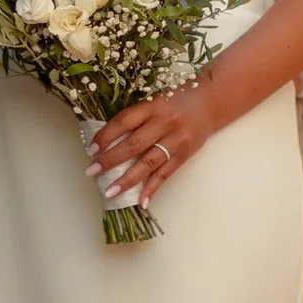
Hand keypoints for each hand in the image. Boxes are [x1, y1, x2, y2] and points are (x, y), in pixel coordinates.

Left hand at [84, 85, 223, 208]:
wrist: (211, 102)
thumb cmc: (176, 100)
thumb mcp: (154, 101)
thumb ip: (136, 117)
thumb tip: (108, 139)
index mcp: (152, 106)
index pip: (124, 121)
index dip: (105, 135)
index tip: (91, 149)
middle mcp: (163, 123)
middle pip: (134, 144)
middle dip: (110, 160)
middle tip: (92, 171)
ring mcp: (175, 140)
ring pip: (148, 163)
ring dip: (128, 179)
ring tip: (111, 191)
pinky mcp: (184, 155)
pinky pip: (165, 174)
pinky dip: (152, 188)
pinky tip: (141, 201)